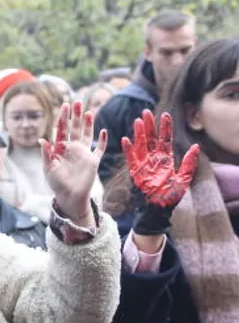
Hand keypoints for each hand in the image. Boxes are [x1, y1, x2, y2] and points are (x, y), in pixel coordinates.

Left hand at [42, 101, 108, 221]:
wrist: (69, 196)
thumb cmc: (56, 182)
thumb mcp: (48, 168)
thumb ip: (46, 154)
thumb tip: (42, 140)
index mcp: (60, 148)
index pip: (62, 129)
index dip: (63, 118)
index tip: (64, 105)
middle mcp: (72, 148)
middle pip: (75, 128)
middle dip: (75, 116)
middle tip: (76, 102)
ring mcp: (83, 153)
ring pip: (87, 134)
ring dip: (88, 124)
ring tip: (88, 111)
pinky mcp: (93, 161)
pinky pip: (100, 149)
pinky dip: (103, 141)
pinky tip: (104, 132)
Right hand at [123, 110, 199, 235]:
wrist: (158, 210)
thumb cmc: (171, 196)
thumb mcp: (184, 179)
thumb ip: (189, 163)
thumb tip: (195, 146)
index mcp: (165, 159)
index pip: (165, 139)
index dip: (165, 127)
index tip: (165, 114)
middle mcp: (153, 159)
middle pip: (151, 138)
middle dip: (149, 125)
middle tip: (146, 112)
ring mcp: (143, 164)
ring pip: (140, 145)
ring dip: (139, 133)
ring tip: (138, 121)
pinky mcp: (135, 171)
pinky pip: (130, 158)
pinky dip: (128, 149)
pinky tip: (126, 139)